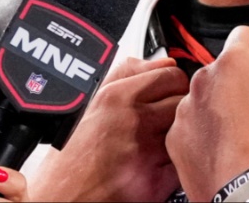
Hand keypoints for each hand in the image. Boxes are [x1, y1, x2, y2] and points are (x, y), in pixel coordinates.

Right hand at [29, 56, 188, 201]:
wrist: (62, 199)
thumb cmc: (72, 157)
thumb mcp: (90, 103)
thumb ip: (127, 74)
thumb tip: (162, 60)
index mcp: (115, 97)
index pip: (171, 74)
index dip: (174, 83)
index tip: (168, 91)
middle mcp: (132, 122)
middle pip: (183, 100)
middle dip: (180, 107)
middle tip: (165, 119)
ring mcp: (146, 153)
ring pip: (186, 129)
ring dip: (180, 134)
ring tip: (160, 140)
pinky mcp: (155, 182)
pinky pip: (182, 161)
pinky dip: (176, 162)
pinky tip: (158, 163)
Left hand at [166, 27, 248, 202]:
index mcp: (235, 62)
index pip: (244, 37)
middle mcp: (204, 82)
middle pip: (224, 69)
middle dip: (241, 84)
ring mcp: (187, 112)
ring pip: (207, 98)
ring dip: (223, 109)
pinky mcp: (178, 141)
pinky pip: (194, 126)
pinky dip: (208, 134)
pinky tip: (231, 149)